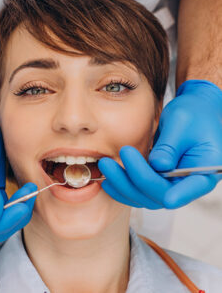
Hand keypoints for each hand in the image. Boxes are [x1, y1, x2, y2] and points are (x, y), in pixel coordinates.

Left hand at [98, 80, 221, 208]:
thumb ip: (170, 146)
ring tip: (104, 166)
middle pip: (160, 196)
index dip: (174, 193)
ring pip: (145, 197)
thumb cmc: (193, 113)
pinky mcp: (157, 181)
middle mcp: (188, 183)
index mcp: (204, 170)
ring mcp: (171, 185)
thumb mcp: (182, 123)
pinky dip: (122, 187)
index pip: (190, 188)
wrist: (193, 112)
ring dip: (122, 184)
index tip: (149, 184)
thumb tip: (158, 166)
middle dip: (132, 180)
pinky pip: (139, 191)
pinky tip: (107, 179)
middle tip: (108, 163)